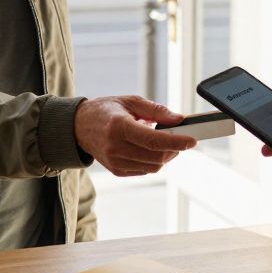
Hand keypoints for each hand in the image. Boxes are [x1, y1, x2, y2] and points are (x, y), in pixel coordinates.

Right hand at [74, 96, 196, 176]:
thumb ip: (156, 110)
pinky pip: (144, 171)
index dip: (176, 142)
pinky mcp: (116, 170)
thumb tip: (179, 120)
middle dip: (174, 149)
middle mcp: (115, 147)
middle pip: (156, 157)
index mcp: (119, 126)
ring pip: (153, 167)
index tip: (192, 140)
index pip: (154, 140)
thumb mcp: (131, 101)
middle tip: (180, 138)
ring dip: (165, 156)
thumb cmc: (107, 110)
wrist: (79, 126)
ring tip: (163, 142)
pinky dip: (153, 161)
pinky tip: (148, 149)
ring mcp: (115, 162)